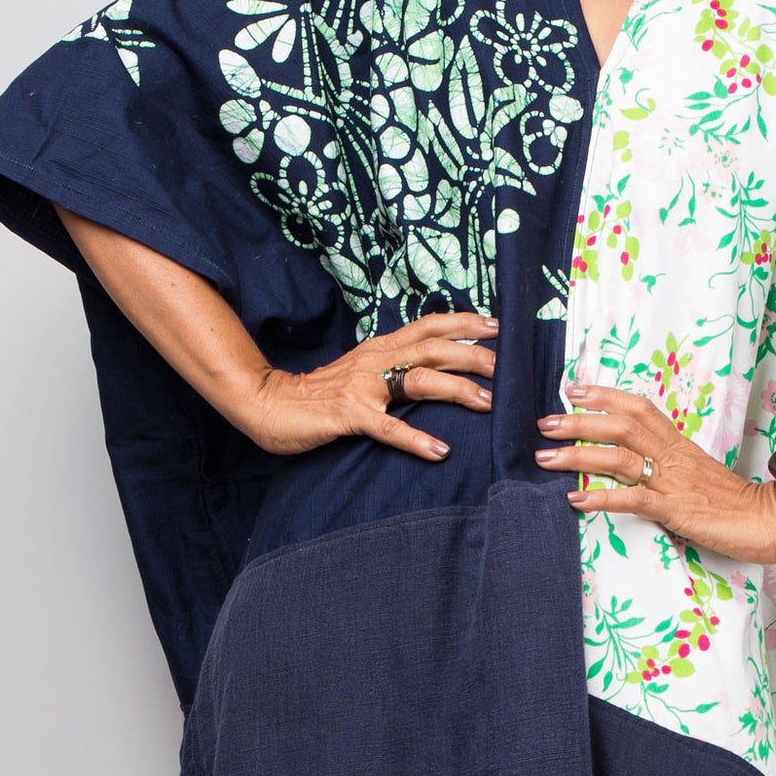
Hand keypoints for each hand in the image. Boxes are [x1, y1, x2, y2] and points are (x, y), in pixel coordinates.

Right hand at [252, 313, 496, 459]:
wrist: (268, 403)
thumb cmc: (318, 395)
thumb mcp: (360, 373)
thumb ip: (392, 370)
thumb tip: (433, 376)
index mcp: (381, 348)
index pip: (429, 327)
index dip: (464, 323)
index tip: (497, 326)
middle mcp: (376, 360)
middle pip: (434, 349)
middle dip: (474, 356)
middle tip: (507, 368)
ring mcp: (363, 387)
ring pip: (419, 380)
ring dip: (456, 390)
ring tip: (488, 404)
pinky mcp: (349, 415)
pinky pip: (388, 428)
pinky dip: (415, 439)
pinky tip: (439, 451)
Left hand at [536, 384, 775, 563]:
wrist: (771, 521)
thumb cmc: (734, 503)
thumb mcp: (698, 475)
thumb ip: (669, 467)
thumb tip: (636, 467)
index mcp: (680, 445)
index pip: (640, 408)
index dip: (606, 396)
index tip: (574, 390)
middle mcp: (673, 457)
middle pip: (622, 426)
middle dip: (579, 422)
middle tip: (544, 424)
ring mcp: (673, 482)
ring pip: (619, 458)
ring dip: (578, 456)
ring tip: (545, 458)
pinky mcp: (676, 510)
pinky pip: (633, 500)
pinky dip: (601, 498)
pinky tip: (575, 499)